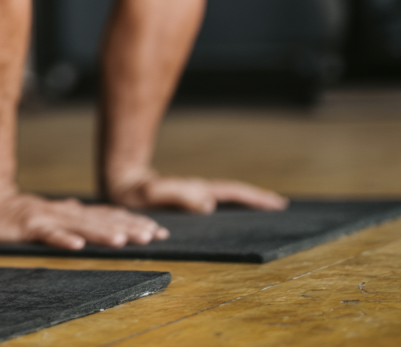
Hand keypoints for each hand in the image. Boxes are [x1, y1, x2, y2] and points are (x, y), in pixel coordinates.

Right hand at [0, 191, 168, 250]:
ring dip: (102, 233)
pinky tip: (77, 247)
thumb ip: (68, 213)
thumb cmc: (15, 212)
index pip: (107, 216)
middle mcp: (63, 212)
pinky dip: (62, 239)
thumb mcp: (48, 214)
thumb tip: (86, 210)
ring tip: (123, 241)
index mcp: (70, 212)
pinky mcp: (27, 225)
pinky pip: (47, 234)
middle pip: (100, 220)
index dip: (132, 222)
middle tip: (154, 235)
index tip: (157, 230)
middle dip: (128, 227)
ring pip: (79, 226)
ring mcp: (46, 217)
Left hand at [112, 170, 288, 212]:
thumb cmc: (135, 191)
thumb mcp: (153, 193)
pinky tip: (231, 215)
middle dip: (256, 199)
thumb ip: (178, 195)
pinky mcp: (185, 202)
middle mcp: (198, 191)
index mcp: (196, 189)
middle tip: (280, 206)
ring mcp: (192, 195)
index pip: (231, 192)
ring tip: (264, 210)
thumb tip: (209, 203)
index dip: (254, 197)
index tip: (277, 203)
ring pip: (225, 198)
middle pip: (233, 193)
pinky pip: (213, 203)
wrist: (120, 184)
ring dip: (245, 203)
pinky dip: (229, 207)